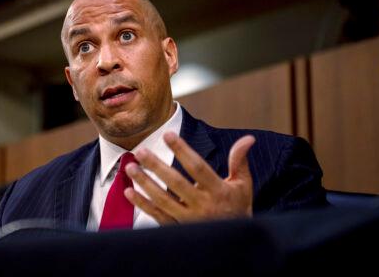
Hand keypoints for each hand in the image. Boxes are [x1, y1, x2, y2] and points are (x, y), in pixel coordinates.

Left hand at [124, 132, 254, 223]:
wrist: (235, 244)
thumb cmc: (238, 208)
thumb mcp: (242, 185)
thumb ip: (239, 161)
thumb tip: (248, 139)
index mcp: (218, 191)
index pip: (197, 167)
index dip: (182, 150)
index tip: (168, 134)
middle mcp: (202, 206)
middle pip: (176, 183)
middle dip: (157, 166)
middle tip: (141, 151)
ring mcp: (188, 220)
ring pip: (163, 200)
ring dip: (145, 183)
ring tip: (131, 168)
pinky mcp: (178, 229)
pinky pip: (157, 216)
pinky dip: (142, 204)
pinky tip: (129, 192)